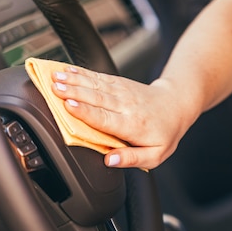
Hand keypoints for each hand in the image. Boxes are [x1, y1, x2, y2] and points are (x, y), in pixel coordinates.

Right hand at [50, 66, 195, 169]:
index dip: (86, 112)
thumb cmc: (164, 133)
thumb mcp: (155, 155)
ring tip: (55, 77)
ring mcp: (122, 92)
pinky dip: (82, 73)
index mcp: (133, 126)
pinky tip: (67, 70)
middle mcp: (126, 106)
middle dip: (74, 92)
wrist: (176, 104)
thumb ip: (132, 159)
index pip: (106, 119)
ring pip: (95, 85)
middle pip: (96, 99)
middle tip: (55, 88)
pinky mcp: (118, 83)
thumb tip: (110, 161)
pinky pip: (98, 77)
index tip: (69, 106)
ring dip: (73, 80)